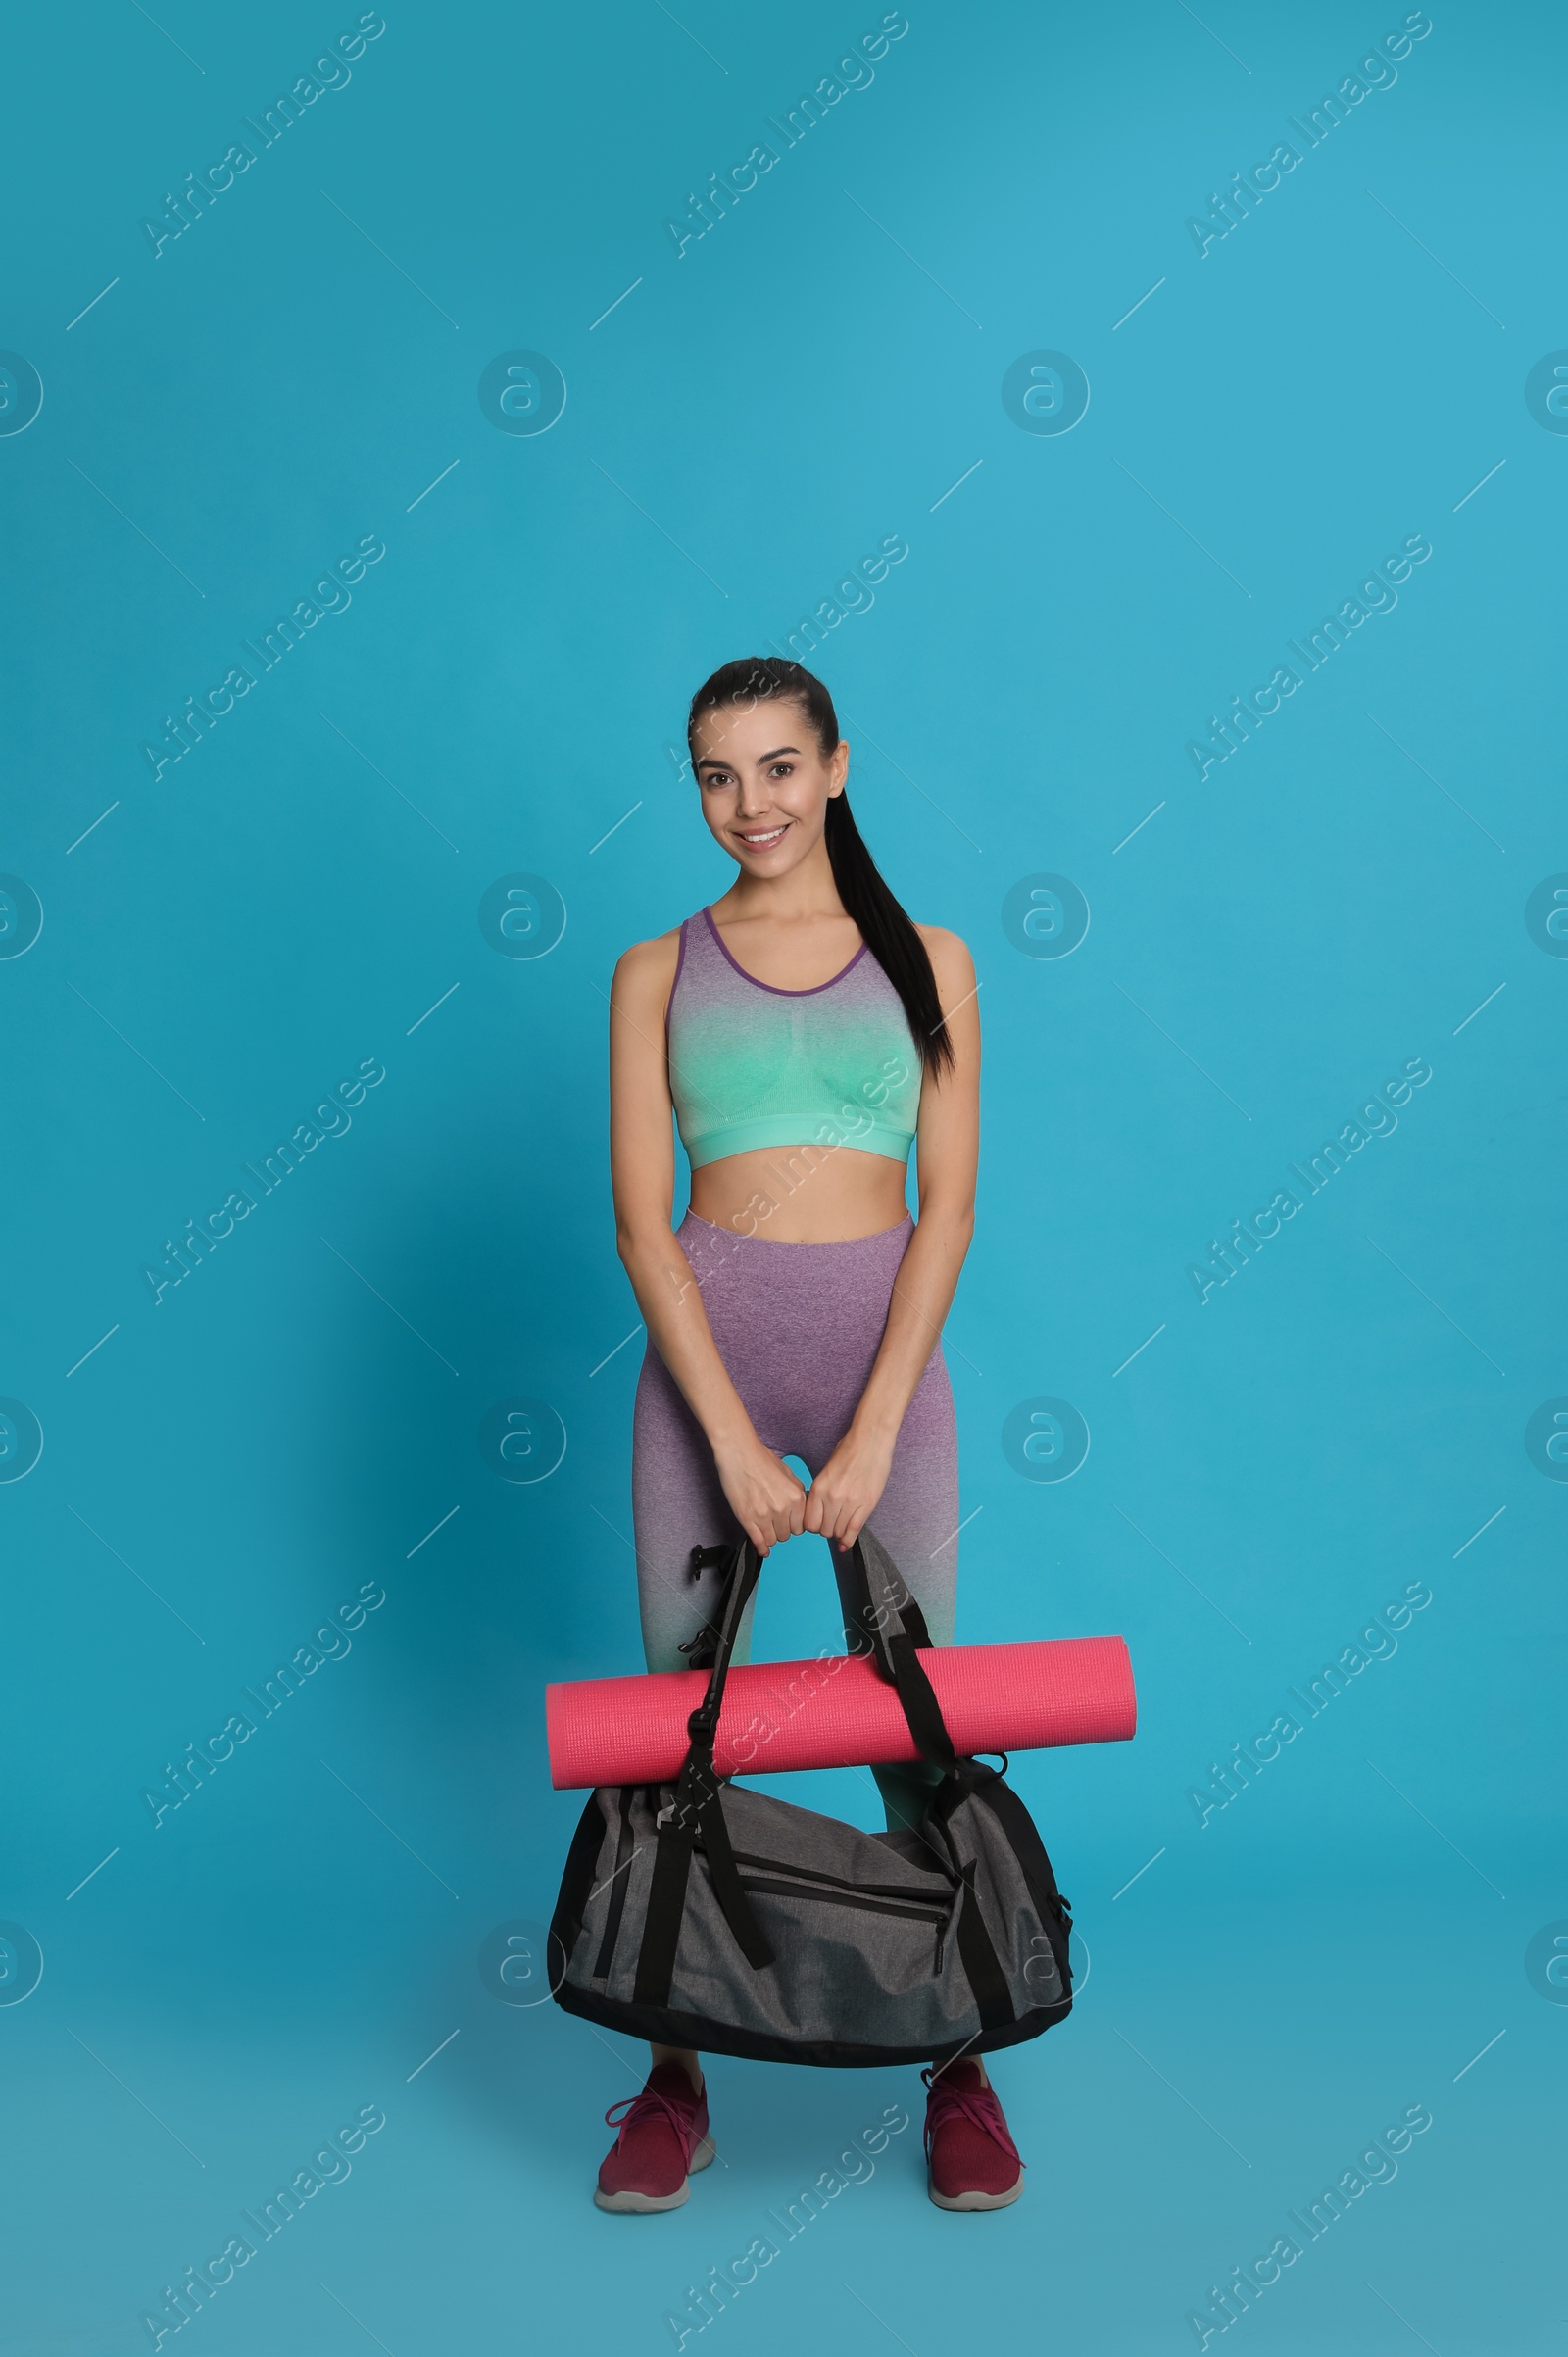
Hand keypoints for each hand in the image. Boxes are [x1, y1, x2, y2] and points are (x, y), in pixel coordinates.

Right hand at [711, 1430, 807, 1553]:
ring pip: (773, 1539)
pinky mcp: (747, 1519)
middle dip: (782, 1529)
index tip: (789, 1522)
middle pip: (788, 1534)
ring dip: (771, 1536)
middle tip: (775, 1522)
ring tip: (766, 1528)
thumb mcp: (788, 1473)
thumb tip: (800, 1505)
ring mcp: (764, 1515)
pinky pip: (758, 1541)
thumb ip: (796, 1491)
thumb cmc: (760, 1458)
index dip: (794, 1523)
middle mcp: (782, 1508)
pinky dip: (761, 1547)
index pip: (801, 1525)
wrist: (738, 1453)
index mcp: (795, 1497)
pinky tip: (762, 1550)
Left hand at [802, 1426, 895, 1550]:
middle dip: (826, 1529)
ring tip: (841, 1525)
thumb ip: (821, 1491)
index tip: (818, 1522)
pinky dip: (849, 1540)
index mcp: (819, 1487)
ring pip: (838, 1532)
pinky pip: (854, 1530)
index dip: (813, 1525)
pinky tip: (846, 1544)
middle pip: (823, 1530)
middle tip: (831, 1523)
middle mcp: (832, 1497)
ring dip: (838, 1532)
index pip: (809, 1522)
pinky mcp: (866, 1504)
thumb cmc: (849, 1450)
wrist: (871, 1440)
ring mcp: (850, 1502)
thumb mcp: (827, 1470)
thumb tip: (819, 1510)